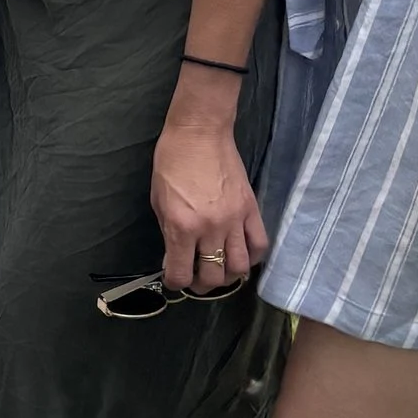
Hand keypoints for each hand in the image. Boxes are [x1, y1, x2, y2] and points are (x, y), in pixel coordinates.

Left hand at [151, 82, 265, 291]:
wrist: (199, 133)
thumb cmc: (171, 163)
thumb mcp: (159, 202)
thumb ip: (169, 234)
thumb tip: (175, 258)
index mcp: (181, 226)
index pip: (181, 273)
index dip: (176, 282)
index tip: (175, 278)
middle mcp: (210, 228)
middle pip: (213, 276)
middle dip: (202, 284)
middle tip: (197, 276)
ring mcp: (234, 220)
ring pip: (239, 267)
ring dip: (228, 276)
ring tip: (220, 269)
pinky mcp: (252, 209)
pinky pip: (259, 244)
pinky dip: (252, 257)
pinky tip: (241, 254)